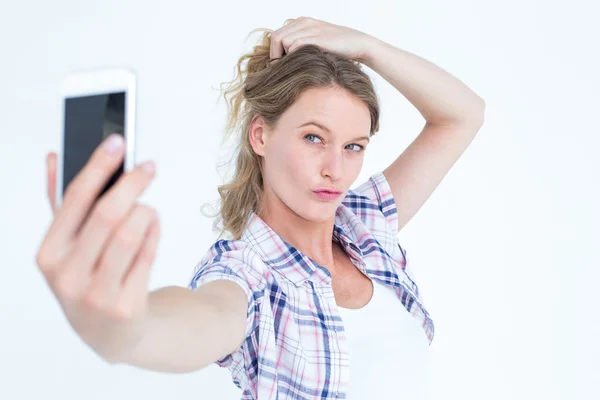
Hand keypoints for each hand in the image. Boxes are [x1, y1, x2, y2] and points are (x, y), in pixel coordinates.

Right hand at [36, 134, 159, 361]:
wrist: (113, 333)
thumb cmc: (89, 277)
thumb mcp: (69, 246)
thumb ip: (61, 203)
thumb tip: (55, 155)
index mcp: (48, 254)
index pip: (73, 200)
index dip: (99, 166)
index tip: (118, 141)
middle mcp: (67, 276)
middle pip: (107, 214)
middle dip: (132, 183)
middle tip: (149, 166)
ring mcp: (96, 295)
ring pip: (130, 233)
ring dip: (145, 211)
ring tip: (147, 208)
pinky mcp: (126, 306)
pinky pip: (148, 254)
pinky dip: (154, 232)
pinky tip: (153, 224)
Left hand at [269, 16, 373, 62]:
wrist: (359, 45)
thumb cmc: (338, 49)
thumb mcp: (316, 43)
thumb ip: (301, 46)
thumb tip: (282, 61)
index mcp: (302, 22)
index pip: (276, 35)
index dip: (274, 52)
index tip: (279, 66)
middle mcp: (303, 22)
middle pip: (276, 38)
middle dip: (275, 56)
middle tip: (280, 70)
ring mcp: (310, 28)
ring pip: (283, 42)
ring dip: (285, 57)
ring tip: (293, 68)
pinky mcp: (316, 37)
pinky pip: (294, 46)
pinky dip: (294, 57)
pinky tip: (302, 66)